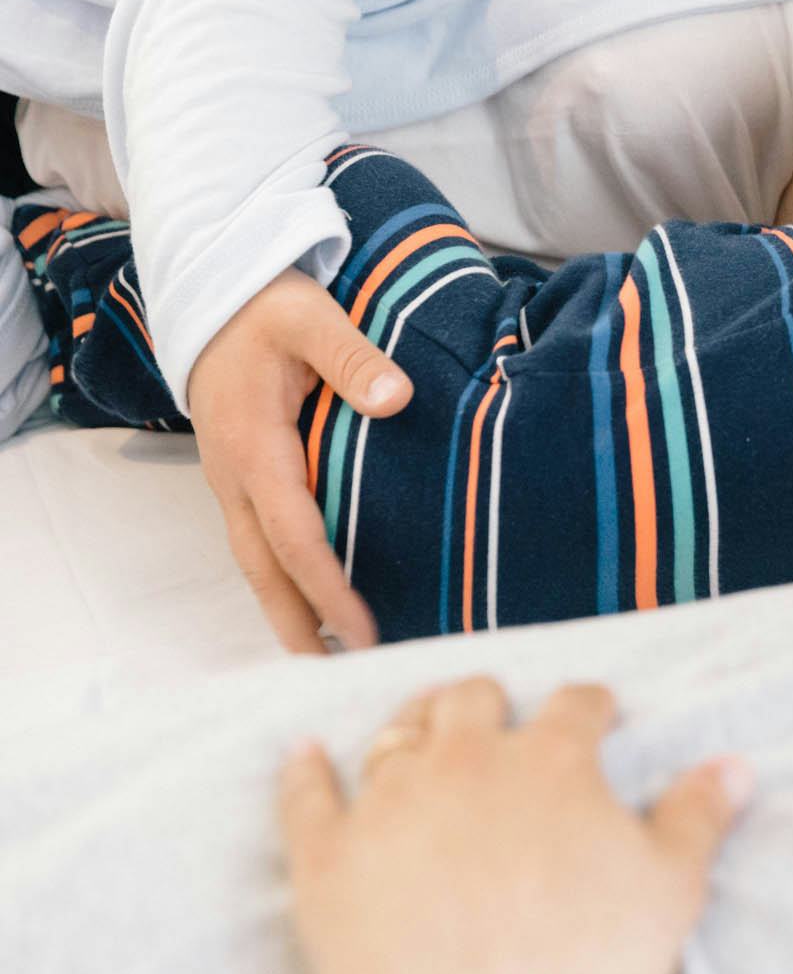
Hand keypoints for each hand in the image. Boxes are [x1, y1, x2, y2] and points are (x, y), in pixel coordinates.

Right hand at [188, 267, 412, 651]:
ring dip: (287, 609)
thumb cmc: (266, 308)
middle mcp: (235, 476)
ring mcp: (232, 481)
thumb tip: (396, 398)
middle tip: (340, 675)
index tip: (361, 627)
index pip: (295, 533)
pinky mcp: (241, 477)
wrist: (215, 298)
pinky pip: (259, 540)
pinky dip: (282, 578)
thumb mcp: (311, 317)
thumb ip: (354, 356)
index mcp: (254, 446)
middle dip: (298, 625)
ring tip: (326, 658)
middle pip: (264, 569)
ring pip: (255, 561)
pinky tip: (312, 600)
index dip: (328, 585)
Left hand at [279, 679, 749, 973]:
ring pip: (394, 734)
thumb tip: (735, 764)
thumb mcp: (669, 889)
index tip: (596, 715)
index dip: (590, 707)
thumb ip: (699, 815)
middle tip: (496, 713)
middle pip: (472, 698)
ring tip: (419, 725)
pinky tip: (302, 753)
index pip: (576, 704)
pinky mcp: (325, 856)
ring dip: (410, 722)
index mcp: (551, 761)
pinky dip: (302, 770)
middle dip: (488, 699)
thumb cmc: (584, 964)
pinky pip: (304, 794)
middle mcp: (466, 761)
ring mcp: (389, 803)